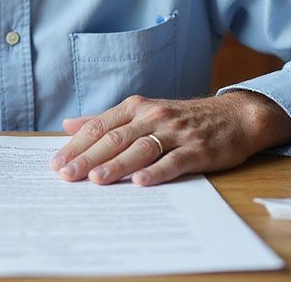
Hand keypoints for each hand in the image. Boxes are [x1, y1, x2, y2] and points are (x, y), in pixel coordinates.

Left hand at [50, 91, 290, 185]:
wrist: (234, 116)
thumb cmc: (183, 118)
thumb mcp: (144, 112)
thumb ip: (106, 120)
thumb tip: (68, 125)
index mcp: (136, 107)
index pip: (99, 127)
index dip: (76, 146)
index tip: (56, 164)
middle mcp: (153, 116)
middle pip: (115, 138)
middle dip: (88, 158)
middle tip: (67, 176)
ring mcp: (175, 132)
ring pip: (140, 148)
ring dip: (117, 165)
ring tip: (96, 180)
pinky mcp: (197, 149)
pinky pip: (174, 161)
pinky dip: (156, 171)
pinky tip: (141, 182)